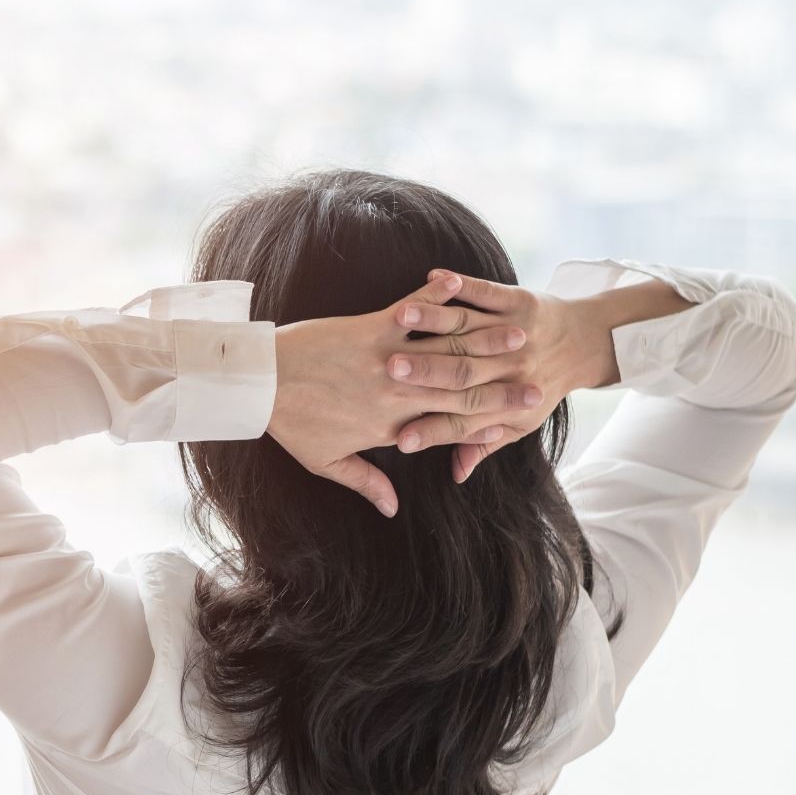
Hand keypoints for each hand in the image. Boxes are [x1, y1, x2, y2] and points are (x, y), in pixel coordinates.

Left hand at [268, 273, 541, 516]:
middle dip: (502, 387)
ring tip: (520, 333)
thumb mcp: (324, 461)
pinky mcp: (371, 327)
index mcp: (390, 427)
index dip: (488, 425)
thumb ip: (365, 483)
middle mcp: (395, 395)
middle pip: (460, 392)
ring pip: (446, 352)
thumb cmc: (288, 422)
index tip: (519, 422)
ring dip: (486, 340)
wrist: (256, 382)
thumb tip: (392, 509)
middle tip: (539, 381)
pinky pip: (412, 312)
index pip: (449, 428)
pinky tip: (460, 286)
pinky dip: (436, 298)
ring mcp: (387, 360)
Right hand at [384, 270, 595, 482]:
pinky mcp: (519, 302)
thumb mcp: (518, 424)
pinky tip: (433, 276)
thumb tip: (457, 474)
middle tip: (389, 371)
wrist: (587, 343)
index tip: (399, 440)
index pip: (463, 420)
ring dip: (434, 321)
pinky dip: (462, 285)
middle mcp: (510, 368)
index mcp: (506, 402)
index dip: (432, 430)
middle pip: (462, 373)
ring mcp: (514, 332)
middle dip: (425, 372)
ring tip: (402, 319)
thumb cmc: (542, 387)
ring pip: (468, 328)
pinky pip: (487, 292)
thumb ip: (482, 445)